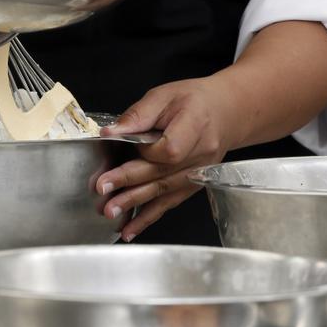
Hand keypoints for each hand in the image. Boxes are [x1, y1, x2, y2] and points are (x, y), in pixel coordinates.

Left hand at [93, 76, 241, 241]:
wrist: (224, 112)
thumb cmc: (192, 100)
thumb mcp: (163, 96)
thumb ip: (137, 116)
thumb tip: (110, 133)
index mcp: (195, 126)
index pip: (169, 149)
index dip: (145, 151)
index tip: (124, 144)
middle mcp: (200, 155)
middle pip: (162, 174)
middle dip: (129, 183)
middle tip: (102, 190)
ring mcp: (199, 173)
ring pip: (164, 193)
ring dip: (136, 205)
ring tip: (111, 213)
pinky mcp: (192, 185)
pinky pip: (169, 203)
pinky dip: (149, 217)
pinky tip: (131, 230)